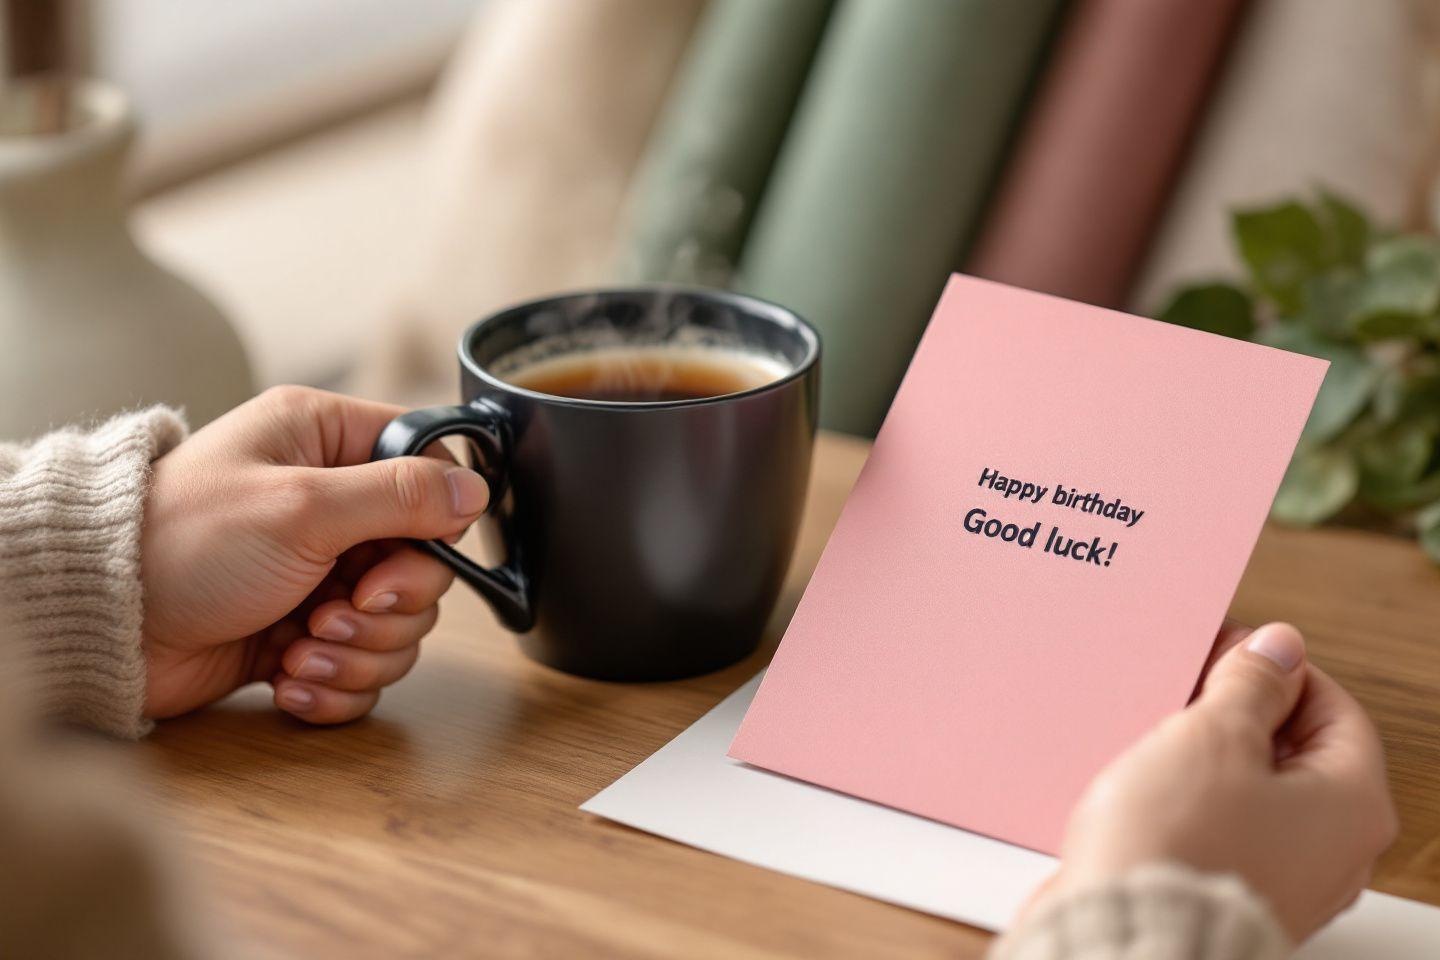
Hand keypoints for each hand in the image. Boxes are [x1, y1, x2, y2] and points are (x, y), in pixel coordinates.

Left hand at [139, 386, 486, 723]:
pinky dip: (335, 685)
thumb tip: (478, 490)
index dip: (434, 522)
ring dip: (359, 652)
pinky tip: (289, 678)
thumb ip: (401, 495)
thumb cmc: (184, 542)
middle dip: (388, 606)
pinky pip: (361, 669)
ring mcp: (318, 575)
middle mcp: (330, 507)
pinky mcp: (301, 634)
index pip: (429, 469)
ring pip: (398, 626)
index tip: (396, 557)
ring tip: (301, 648)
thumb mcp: (303, 505)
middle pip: (424, 565)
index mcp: (327, 444)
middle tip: (336, 610)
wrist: (102, 624)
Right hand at [1047, 621, 1396, 941]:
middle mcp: (1332, 852)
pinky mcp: (1230, 894)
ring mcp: (1283, 880)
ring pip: (1256, 792)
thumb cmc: (1176, 846)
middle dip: (1239, 712)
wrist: (1122, 935)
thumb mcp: (1214, 733)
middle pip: (1296, 753)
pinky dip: (1193, 801)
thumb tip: (1277, 649)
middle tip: (1190, 689)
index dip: (1278, 669)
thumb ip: (1252, 683)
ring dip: (1210, 757)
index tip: (1231, 651)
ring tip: (1158, 736)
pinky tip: (1150, 786)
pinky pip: (1224, 830)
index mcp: (1352, 806)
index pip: (1335, 708)